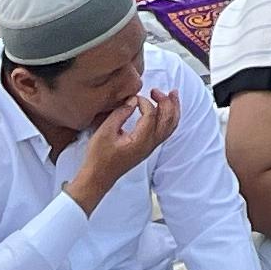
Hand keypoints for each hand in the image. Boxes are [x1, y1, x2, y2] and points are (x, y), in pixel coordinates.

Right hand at [69, 88, 181, 209]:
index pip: (151, 114)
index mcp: (141, 140)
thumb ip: (120, 114)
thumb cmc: (98, 158)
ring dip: (173, 108)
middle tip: (156, 90)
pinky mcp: (148, 149)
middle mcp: (150, 144)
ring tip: (172, 94)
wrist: (97, 178)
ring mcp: (151, 147)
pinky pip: (166, 131)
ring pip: (171, 126)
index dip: (144, 102)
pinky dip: (170, 118)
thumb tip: (133, 100)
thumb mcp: (105, 132)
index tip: (133, 98)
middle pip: (168, 119)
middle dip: (166, 101)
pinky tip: (165, 111)